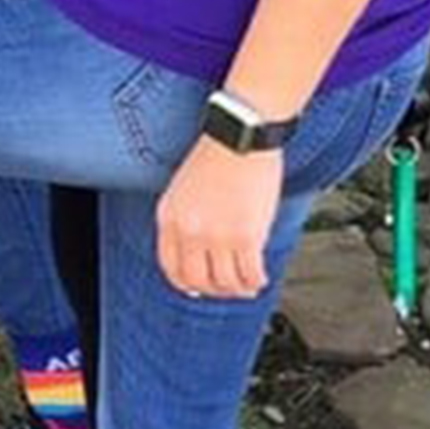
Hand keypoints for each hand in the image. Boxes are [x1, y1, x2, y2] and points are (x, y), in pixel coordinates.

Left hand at [155, 137, 282, 298]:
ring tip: (247, 285)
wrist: (241, 137)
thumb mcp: (183, 189)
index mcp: (169, 217)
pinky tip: (260, 278)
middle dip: (214, 291)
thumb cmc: (216, 155)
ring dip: (238, 289)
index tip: (198, 287)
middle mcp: (189, 230)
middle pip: (197, 281)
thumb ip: (184, 219)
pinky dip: (256, 282)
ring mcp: (217, 236)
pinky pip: (250, 274)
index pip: (170, 267)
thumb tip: (196, 252)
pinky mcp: (246, 236)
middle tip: (227, 288)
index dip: (186, 283)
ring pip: (225, 283)